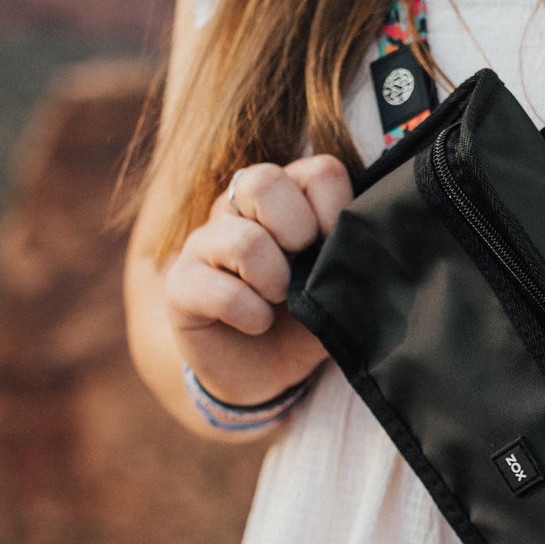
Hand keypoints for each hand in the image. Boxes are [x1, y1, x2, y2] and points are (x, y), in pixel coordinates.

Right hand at [163, 154, 353, 404]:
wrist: (269, 371)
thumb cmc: (307, 316)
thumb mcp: (339, 284)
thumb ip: (351, 253)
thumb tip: (364, 241)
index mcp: (285, 195)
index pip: (320, 172)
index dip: (338, 212)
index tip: (337, 249)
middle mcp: (238, 207)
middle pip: (264, 181)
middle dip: (299, 232)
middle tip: (304, 270)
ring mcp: (204, 241)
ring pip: (244, 240)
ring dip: (275, 280)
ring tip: (280, 300)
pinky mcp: (180, 284)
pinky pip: (216, 290)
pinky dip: (249, 314)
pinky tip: (257, 323)